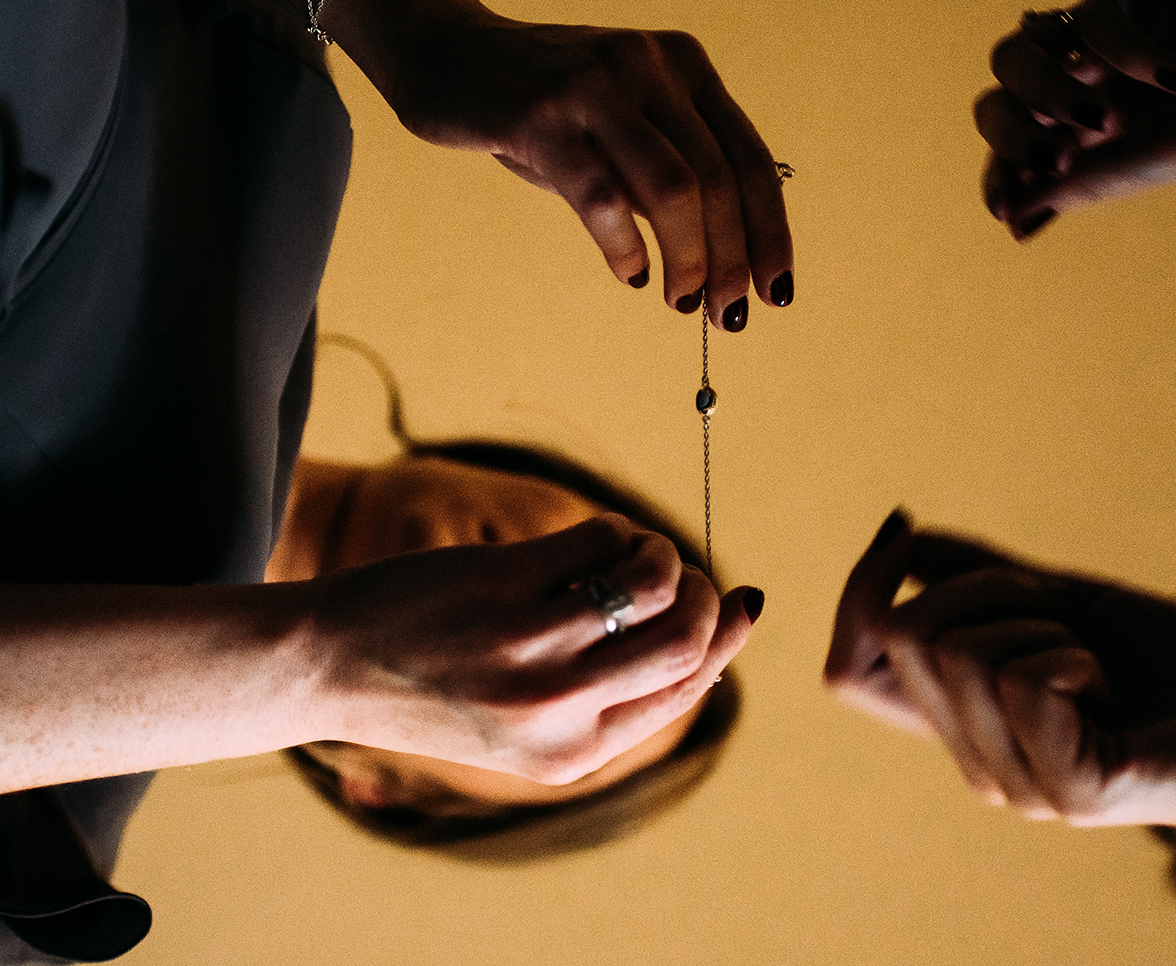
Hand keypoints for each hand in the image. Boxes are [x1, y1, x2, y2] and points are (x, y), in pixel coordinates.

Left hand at [306, 513, 756, 783]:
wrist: (325, 666)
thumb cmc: (434, 688)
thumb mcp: (527, 729)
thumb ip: (611, 699)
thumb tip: (712, 638)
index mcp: (572, 756)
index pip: (690, 688)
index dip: (728, 637)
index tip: (740, 600)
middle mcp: (556, 711)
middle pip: (688, 638)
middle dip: (707, 593)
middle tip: (684, 572)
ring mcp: (530, 648)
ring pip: (653, 583)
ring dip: (663, 552)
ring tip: (635, 550)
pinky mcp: (502, 586)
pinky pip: (603, 539)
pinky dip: (615, 530)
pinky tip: (590, 539)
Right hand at [380, 9, 793, 329]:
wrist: (450, 57)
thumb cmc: (548, 110)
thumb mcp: (625, 128)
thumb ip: (673, 174)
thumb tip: (724, 262)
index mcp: (685, 66)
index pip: (750, 159)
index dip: (770, 232)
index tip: (776, 291)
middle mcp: (649, 64)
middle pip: (717, 181)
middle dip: (729, 259)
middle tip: (725, 313)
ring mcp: (596, 85)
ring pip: (672, 190)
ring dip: (687, 257)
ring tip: (680, 299)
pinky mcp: (540, 115)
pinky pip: (601, 199)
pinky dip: (624, 248)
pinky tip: (630, 273)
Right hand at [827, 510, 1175, 826]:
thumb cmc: (1175, 665)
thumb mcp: (1060, 604)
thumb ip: (980, 579)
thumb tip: (903, 541)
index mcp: (966, 724)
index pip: (847, 668)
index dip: (859, 589)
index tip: (905, 525)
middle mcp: (979, 763)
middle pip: (903, 637)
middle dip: (978, 586)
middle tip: (1056, 610)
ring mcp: (1023, 785)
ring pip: (958, 653)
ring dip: (1031, 620)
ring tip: (1089, 651)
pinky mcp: (1077, 791)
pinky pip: (1024, 682)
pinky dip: (1068, 652)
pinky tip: (1107, 679)